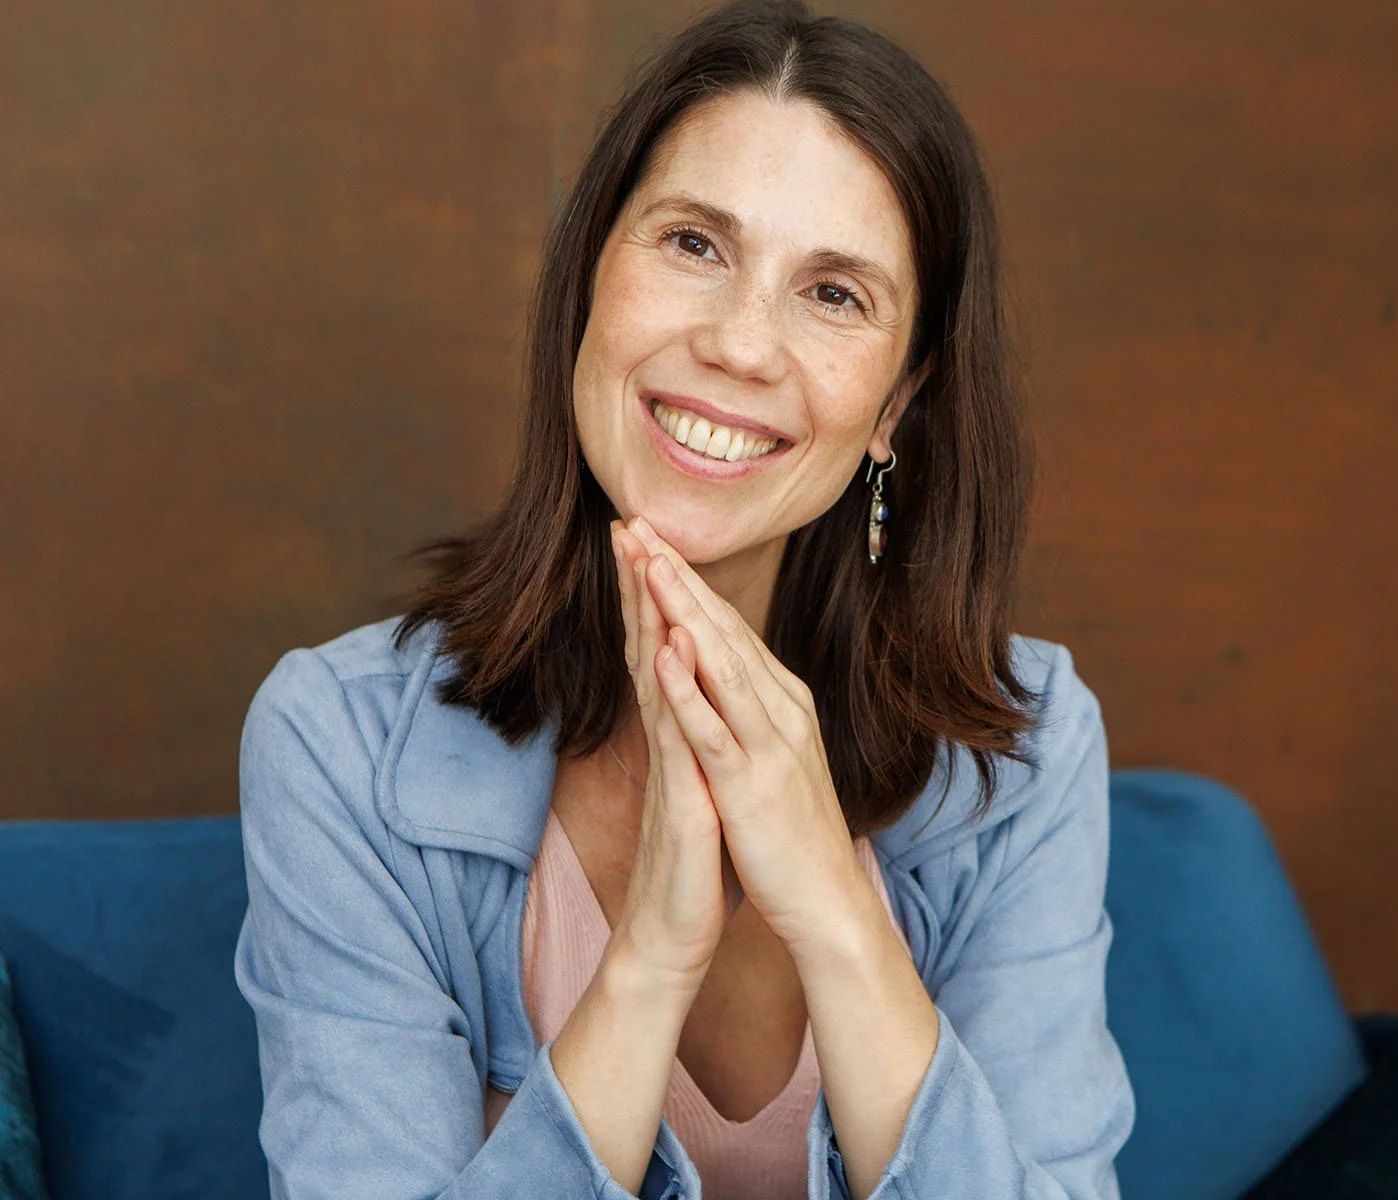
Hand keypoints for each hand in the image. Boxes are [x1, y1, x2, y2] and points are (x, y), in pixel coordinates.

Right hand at [605, 520, 744, 993]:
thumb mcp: (695, 786)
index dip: (654, 595)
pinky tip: (669, 650)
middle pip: (650, 648)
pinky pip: (678, 735)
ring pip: (658, 679)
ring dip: (648, 619)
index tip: (647, 540)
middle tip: (626, 523)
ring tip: (641, 561)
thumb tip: (688, 700)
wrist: (674, 934)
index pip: (663, 650)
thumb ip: (687, 740)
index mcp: (678, 734)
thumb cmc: (689, 862)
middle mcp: (669, 739)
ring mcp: (673, 765)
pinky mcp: (684, 796)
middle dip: (640, 586)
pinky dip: (674, 690)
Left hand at [619, 516, 874, 965]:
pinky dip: (690, 686)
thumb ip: (750, 716)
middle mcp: (778, 708)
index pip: (724, 629)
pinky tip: (665, 651)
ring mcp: (767, 742)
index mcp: (779, 702)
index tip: (646, 539)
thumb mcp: (770, 759)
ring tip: (648, 561)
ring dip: (681, 608)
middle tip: (636, 521)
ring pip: (718, 662)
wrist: (826, 899)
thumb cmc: (792, 834)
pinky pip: (715, 727)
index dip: (683, 582)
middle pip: (719, 628)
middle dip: (674, 574)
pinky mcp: (751, 782)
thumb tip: (725, 681)